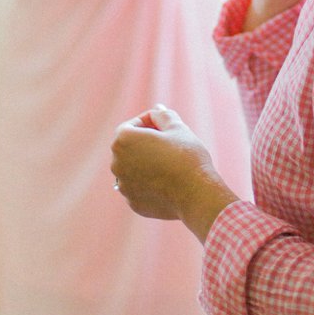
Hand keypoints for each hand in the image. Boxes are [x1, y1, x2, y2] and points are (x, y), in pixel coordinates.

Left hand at [111, 106, 237, 238]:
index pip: (131, 126)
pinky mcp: (133, 203)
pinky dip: (149, 183)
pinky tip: (168, 181)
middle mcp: (117, 163)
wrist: (196, 193)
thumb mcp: (177, 127)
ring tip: (169, 163)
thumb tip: (157, 111)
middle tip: (168, 142)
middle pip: (129, 148)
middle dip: (145, 143)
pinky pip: (139, 188)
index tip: (164, 125)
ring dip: (146, 163)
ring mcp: (124, 186)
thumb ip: (163, 115)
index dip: (148, 122)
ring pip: (133, 169)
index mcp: (124, 140)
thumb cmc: (186, 156)